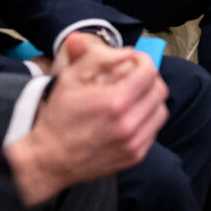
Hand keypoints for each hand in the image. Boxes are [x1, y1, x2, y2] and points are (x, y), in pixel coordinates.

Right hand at [4, 32, 168, 204]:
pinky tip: (129, 116)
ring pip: (160, 111)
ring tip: (133, 96)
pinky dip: (146, 119)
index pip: (149, 72)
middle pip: (159, 90)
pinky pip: (154, 130)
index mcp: (115, 101)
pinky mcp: (135, 156)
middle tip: (134, 76)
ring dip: (150, 99)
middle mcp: (130, 124)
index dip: (142, 60)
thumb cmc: (59, 116)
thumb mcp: (70, 78)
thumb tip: (125, 51)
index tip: (132, 60)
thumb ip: (97, 57)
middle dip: (148, 78)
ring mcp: (135, 143)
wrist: (50, 159)